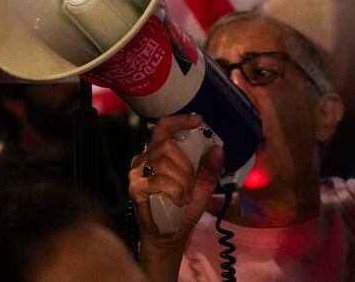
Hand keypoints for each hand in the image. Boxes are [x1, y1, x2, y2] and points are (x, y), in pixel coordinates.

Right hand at [128, 114, 224, 249]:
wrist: (169, 235)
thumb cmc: (182, 209)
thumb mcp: (202, 187)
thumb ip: (209, 169)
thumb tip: (218, 148)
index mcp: (159, 154)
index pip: (164, 127)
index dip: (179, 121)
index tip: (198, 120)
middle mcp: (145, 159)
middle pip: (166, 145)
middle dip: (186, 165)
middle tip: (190, 184)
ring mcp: (138, 173)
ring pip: (164, 163)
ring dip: (182, 182)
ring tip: (183, 196)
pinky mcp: (136, 188)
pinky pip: (160, 181)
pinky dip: (175, 191)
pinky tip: (177, 201)